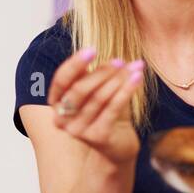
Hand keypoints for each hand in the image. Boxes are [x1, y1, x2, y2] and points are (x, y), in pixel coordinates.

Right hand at [48, 48, 142, 165]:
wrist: (118, 142)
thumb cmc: (105, 112)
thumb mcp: (96, 89)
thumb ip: (95, 74)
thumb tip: (109, 56)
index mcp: (56, 103)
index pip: (61, 80)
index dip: (75, 64)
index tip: (92, 50)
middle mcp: (61, 119)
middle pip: (79, 89)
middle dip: (101, 72)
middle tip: (120, 61)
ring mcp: (78, 131)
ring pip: (99, 98)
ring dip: (119, 79)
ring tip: (135, 67)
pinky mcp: (97, 137)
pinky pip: (112, 109)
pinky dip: (126, 91)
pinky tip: (137, 78)